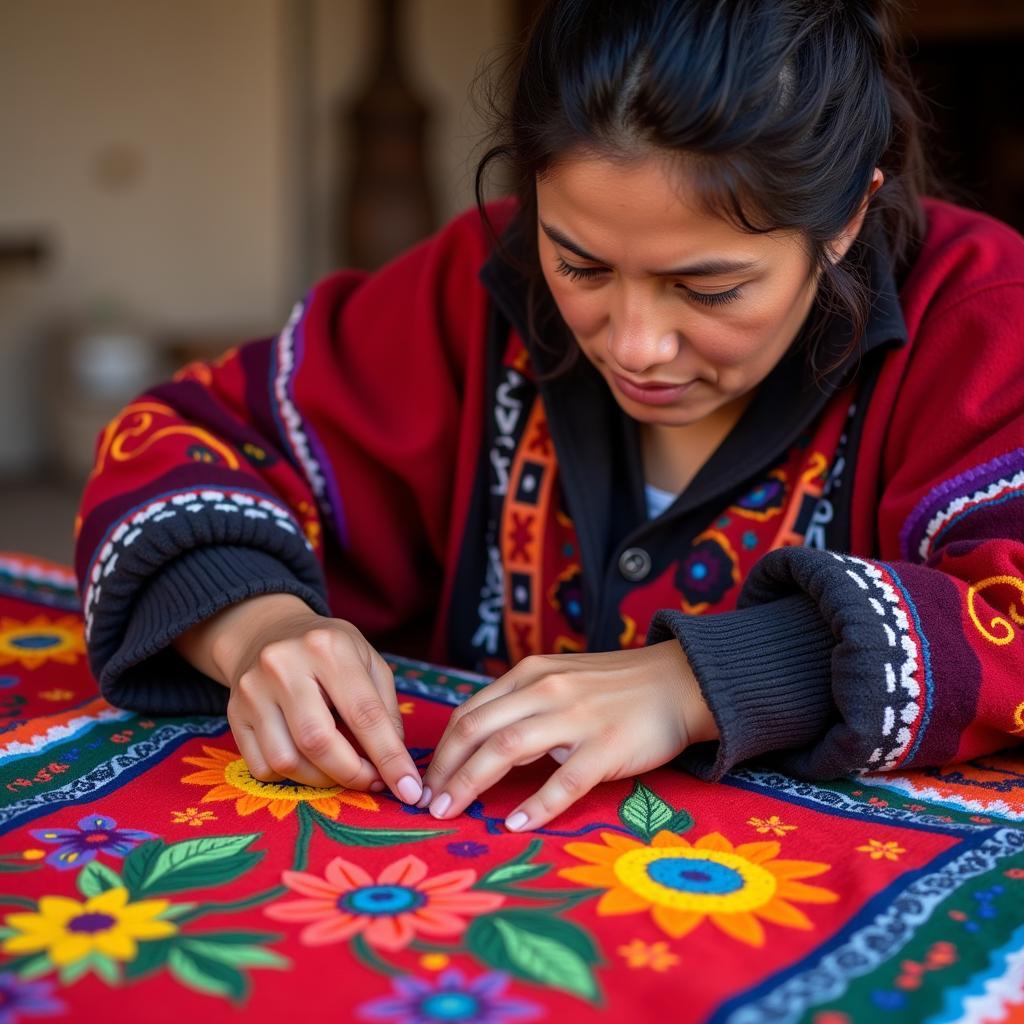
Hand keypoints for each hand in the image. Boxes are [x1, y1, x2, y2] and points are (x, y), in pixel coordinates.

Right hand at [173, 594, 422, 803]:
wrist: (268, 631)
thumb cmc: (329, 651)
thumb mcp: (368, 661)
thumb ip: (386, 710)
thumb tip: (395, 766)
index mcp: (328, 647)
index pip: (364, 713)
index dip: (389, 757)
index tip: (408, 788)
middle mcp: (283, 665)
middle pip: (318, 741)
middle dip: (352, 774)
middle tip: (373, 783)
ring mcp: (252, 690)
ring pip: (286, 761)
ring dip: (322, 780)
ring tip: (342, 771)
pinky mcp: (233, 714)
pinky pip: (262, 768)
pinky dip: (292, 778)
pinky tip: (309, 763)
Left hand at [418, 640, 716, 830]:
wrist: (680, 681)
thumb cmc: (618, 687)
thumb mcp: (561, 679)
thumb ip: (523, 703)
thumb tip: (480, 742)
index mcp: (531, 674)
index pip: (470, 712)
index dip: (442, 749)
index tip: (427, 780)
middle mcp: (546, 690)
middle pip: (476, 730)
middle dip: (444, 770)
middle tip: (427, 804)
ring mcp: (576, 717)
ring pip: (506, 750)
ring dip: (470, 784)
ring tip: (450, 813)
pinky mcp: (606, 747)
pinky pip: (563, 781)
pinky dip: (535, 805)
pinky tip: (516, 824)